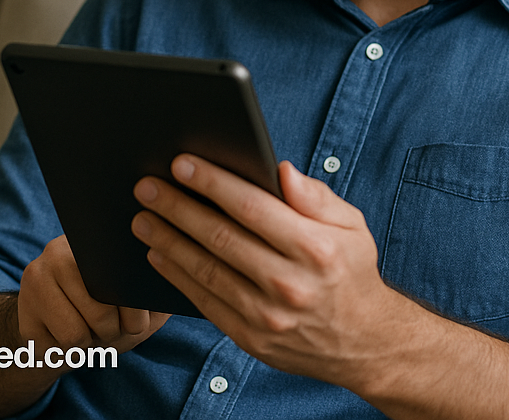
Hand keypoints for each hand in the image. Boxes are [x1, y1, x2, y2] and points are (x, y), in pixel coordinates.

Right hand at [0, 237, 170, 417]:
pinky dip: (71, 351)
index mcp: (96, 239)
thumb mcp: (135, 305)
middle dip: (114, 331)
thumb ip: (156, 295)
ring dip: (92, 342)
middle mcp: (62, 247)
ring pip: (82, 330)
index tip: (137, 322)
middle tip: (108, 329)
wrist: (51, 337)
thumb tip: (175, 288)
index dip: (135, 306)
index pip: (124, 268)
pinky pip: (62, 343)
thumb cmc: (103, 318)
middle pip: (103, 306)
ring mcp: (38, 272)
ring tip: (88, 330)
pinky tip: (65, 336)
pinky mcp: (25, 303)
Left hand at [130, 155, 399, 391]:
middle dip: (178, 207)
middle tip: (147, 186)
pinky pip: (206, 302)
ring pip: (206, 271)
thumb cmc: (351, 272)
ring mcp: (268, 316)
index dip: (212, 182)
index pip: (252, 206)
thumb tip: (281, 170)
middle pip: (220, 237)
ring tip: (142, 218)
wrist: (365, 344)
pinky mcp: (251, 339)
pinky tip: (159, 253)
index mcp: (315, 248)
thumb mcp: (352, 225)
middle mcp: (290, 283)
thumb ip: (316, 196)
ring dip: (168, 241)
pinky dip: (177, 277)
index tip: (181, 163)